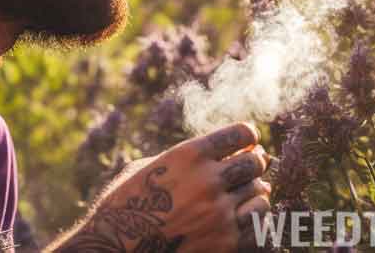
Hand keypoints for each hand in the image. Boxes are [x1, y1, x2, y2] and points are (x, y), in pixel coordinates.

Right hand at [50, 122, 270, 251]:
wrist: (114, 248)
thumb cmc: (124, 204)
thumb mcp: (148, 166)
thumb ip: (183, 157)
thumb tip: (219, 153)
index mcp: (190, 154)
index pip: (241, 133)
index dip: (247, 135)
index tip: (248, 139)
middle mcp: (208, 180)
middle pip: (254, 162)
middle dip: (253, 161)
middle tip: (250, 165)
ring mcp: (219, 213)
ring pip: (260, 193)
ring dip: (255, 190)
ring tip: (247, 192)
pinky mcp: (225, 243)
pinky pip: (259, 224)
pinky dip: (257, 217)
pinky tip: (246, 214)